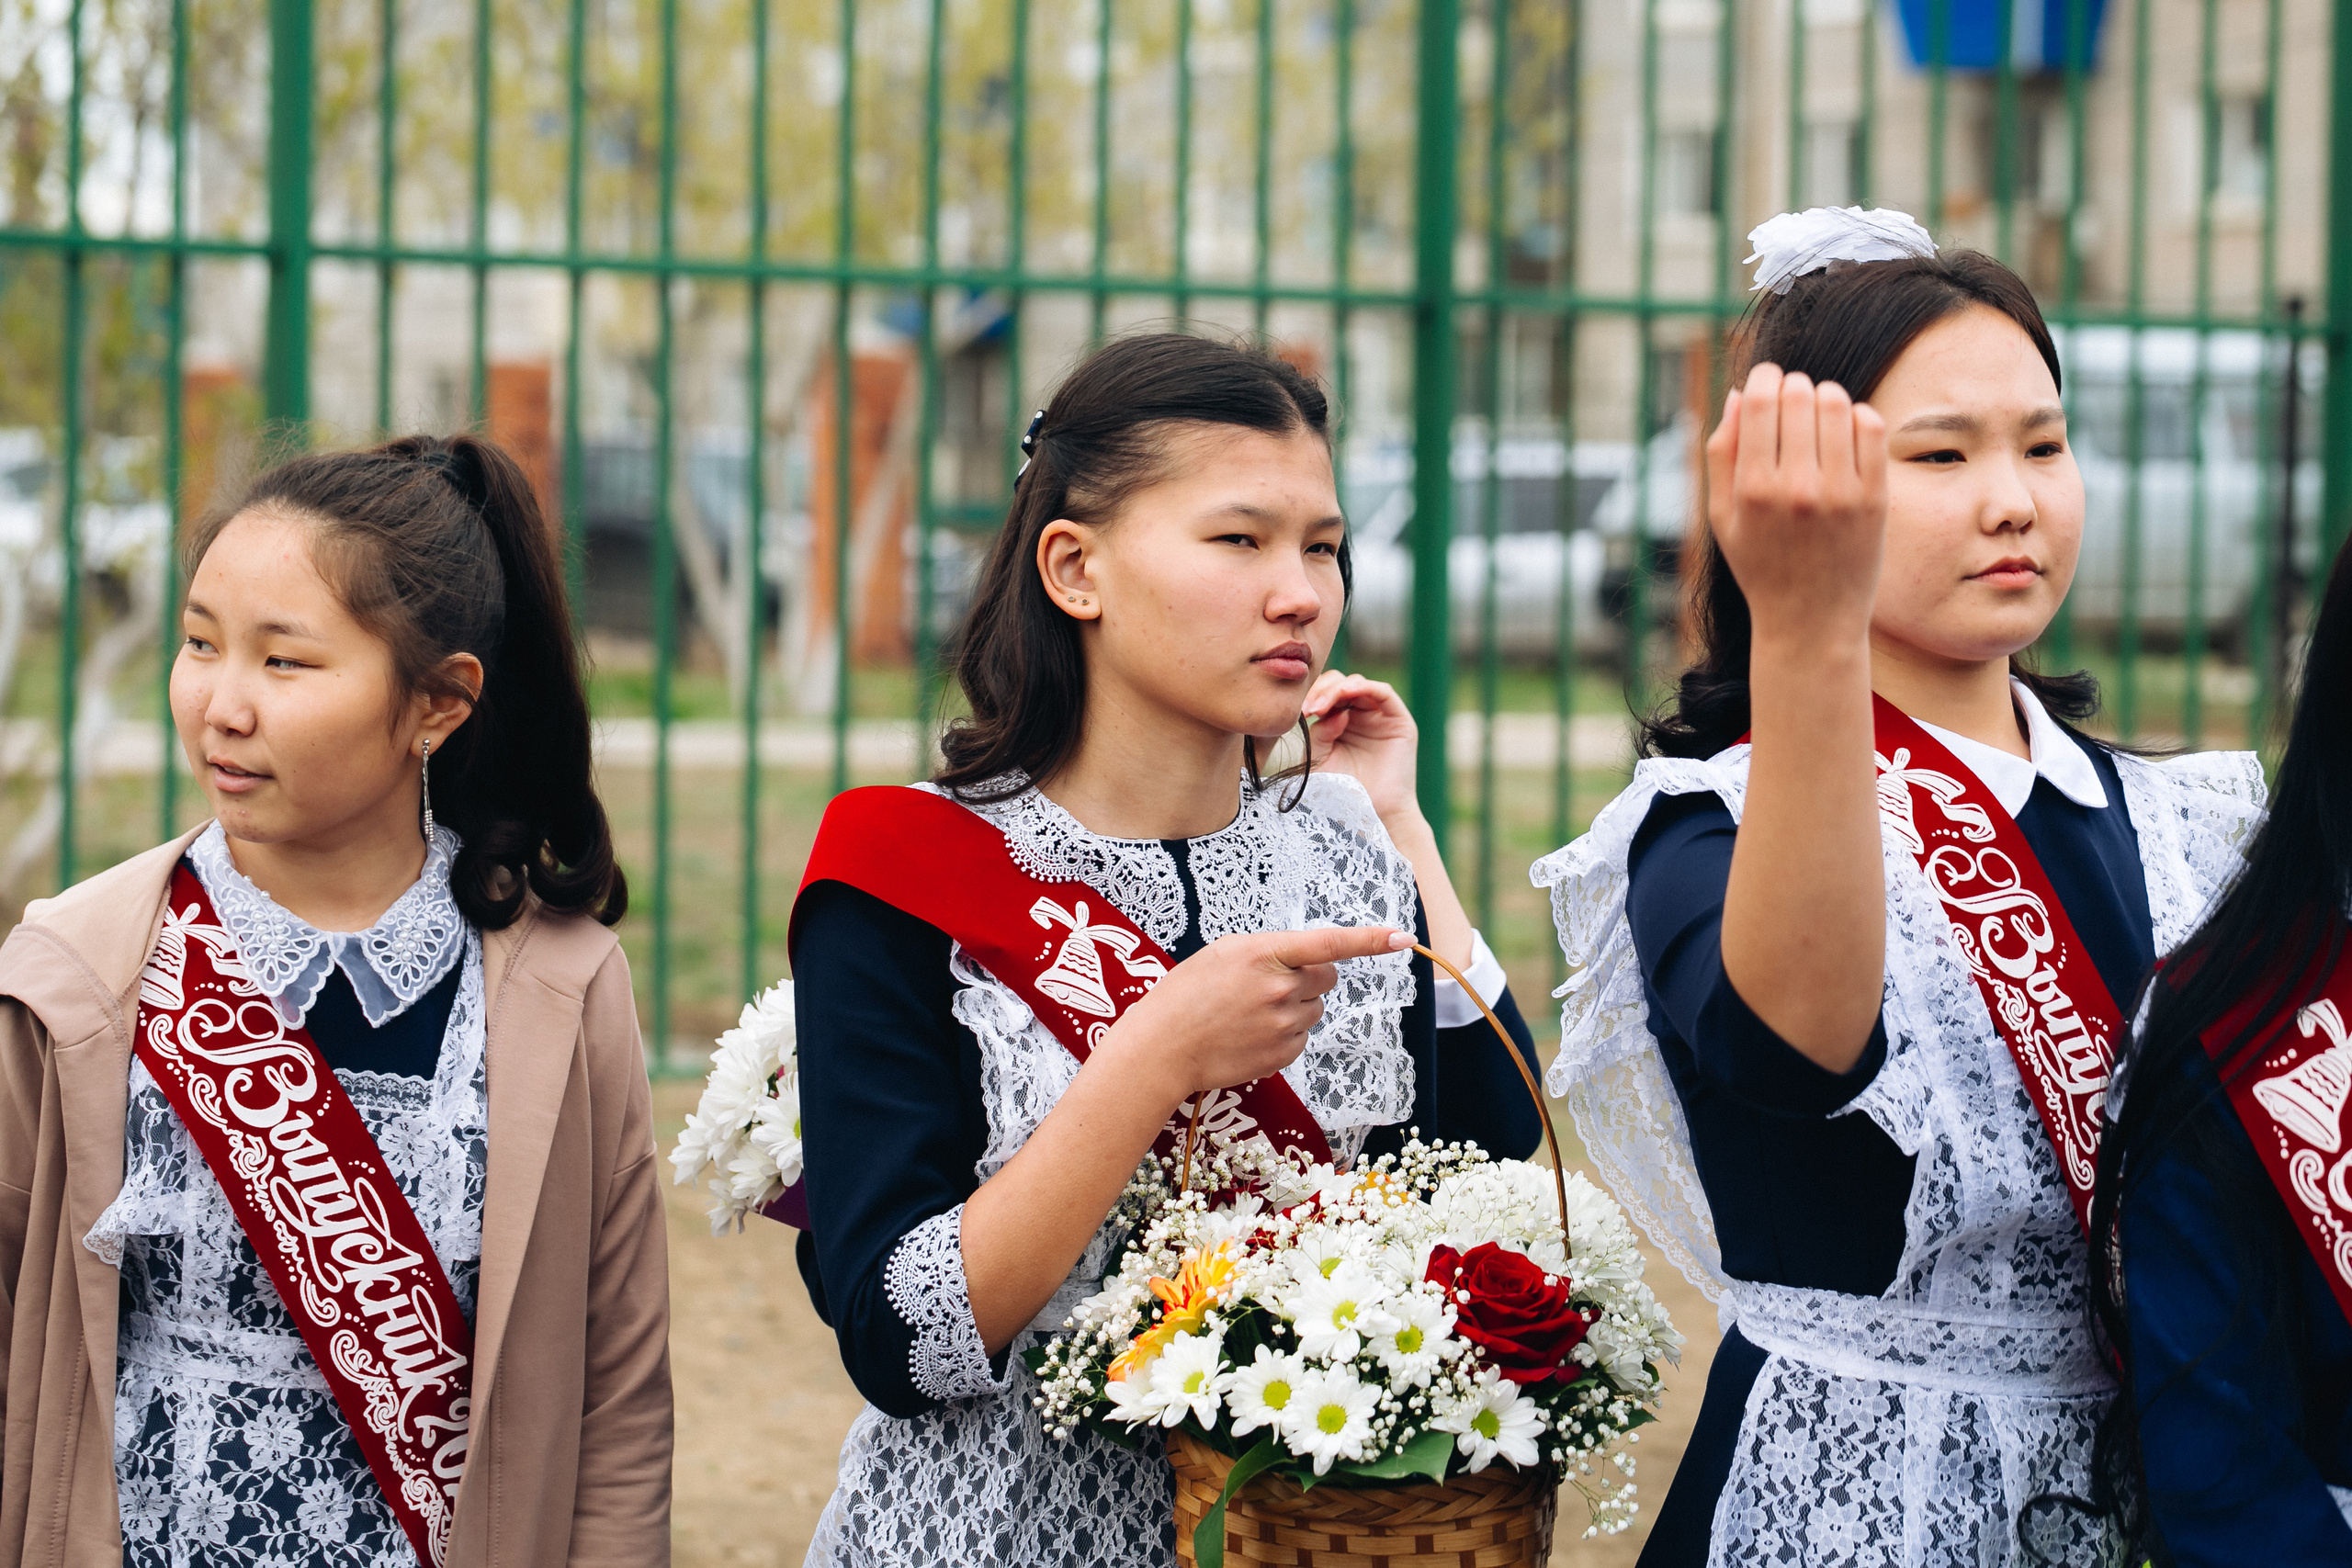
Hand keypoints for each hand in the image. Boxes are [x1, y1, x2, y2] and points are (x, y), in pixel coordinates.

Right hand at [1097, 925, 1411, 1103]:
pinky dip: (1285, 1035)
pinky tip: (1250, 1035)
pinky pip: (1302, 1038)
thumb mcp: (1223, 954)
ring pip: (1315, 1009)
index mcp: (1263, 953)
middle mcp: (1280, 988)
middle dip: (1311, 978)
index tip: (1403, 936)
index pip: (1328, 943)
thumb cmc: (1185, 995)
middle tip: (1272, 984)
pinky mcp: (1282, 1054)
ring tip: (1250, 1014)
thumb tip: (1304, 962)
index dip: (1370, 940)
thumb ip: (1268, 952)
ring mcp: (1283, 1024)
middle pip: (1328, 977)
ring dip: (1294, 1008)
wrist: (1161, 1048)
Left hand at [1302, 670, 1419, 823]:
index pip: (1325, 695)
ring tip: (1322, 706)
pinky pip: (1383, 692)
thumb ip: (1318, 734)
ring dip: (1338, 689)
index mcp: (1339, 722)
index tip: (1300, 712)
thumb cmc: (1345, 790)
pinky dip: (1364, 687)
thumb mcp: (1321, 759)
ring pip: (1359, 684)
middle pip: (1340, 684)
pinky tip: (1345, 694)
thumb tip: (1329, 713)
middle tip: (1309, 708)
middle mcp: (1360, 715)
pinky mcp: (1399, 720)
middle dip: (1322, 691)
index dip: (1311, 696)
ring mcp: (1380, 716)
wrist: (1374, 813)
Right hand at [1705, 363, 1887, 647]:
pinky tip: (1843, 436)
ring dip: (1825, 398)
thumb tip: (1742, 393)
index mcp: (1754, 490)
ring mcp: (1841, 492)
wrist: (1811, 621)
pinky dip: (1856, 418)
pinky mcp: (1874, 497)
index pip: (1763, 399)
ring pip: (1837, 403)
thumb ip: (1723, 453)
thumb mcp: (1722, 516)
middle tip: (1791, 402)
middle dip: (1793, 386)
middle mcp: (1798, 488)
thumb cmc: (1760, 566)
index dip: (1764, 377)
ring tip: (1818, 419)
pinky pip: (1870, 426)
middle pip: (1800, 393)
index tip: (1766, 382)